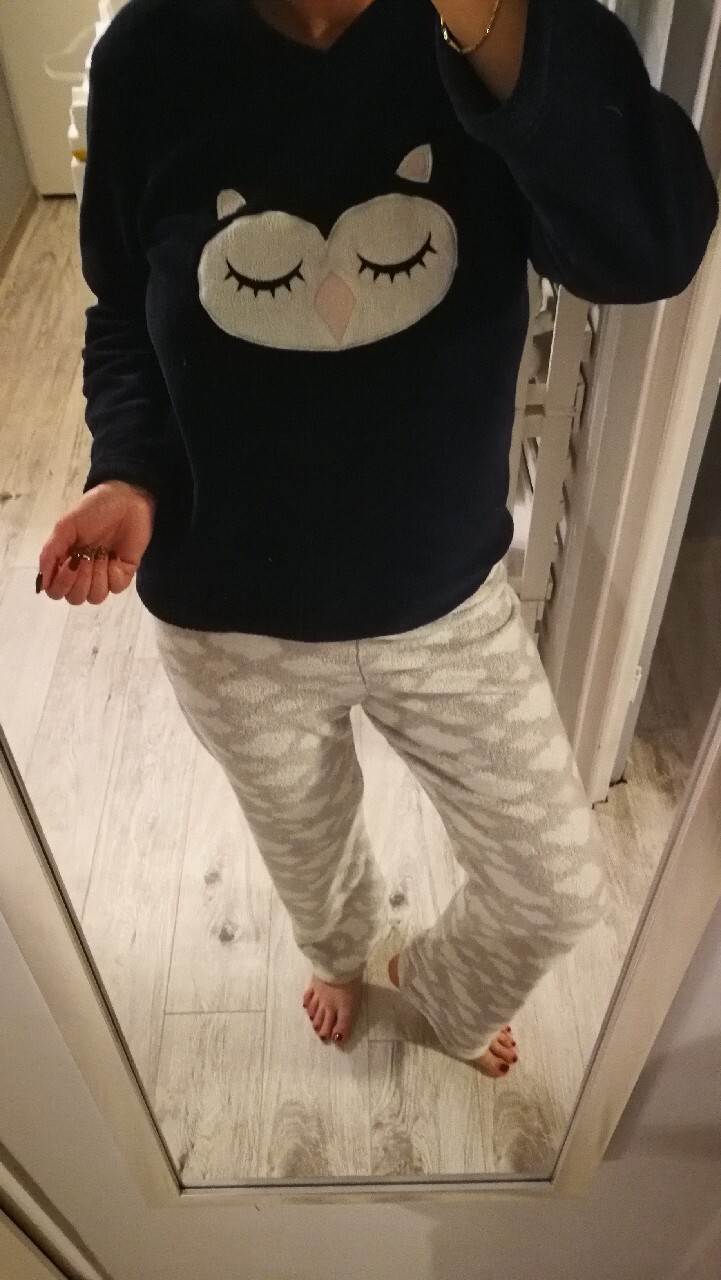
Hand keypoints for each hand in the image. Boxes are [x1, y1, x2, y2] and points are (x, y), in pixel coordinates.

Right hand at [38, 480, 156, 604]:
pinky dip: (114, 574)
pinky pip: (116, 588)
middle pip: (75, 598)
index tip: (68, 563)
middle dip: (79, 580)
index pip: (56, 591)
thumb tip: (41, 582)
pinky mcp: (124, 574)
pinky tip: (115, 557)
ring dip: (97, 577)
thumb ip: (51, 553)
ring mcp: (104, 575)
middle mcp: (83, 573)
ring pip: (95, 598)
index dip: (60, 585)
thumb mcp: (65, 527)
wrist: (126, 501)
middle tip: (87, 557)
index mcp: (66, 562)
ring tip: (102, 555)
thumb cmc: (93, 510)